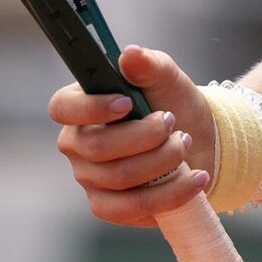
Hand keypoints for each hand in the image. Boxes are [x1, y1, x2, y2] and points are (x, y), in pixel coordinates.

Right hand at [48, 45, 216, 226]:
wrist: (199, 138)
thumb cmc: (172, 102)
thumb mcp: (166, 77)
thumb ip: (148, 64)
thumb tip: (129, 54)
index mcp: (80, 106)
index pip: (62, 108)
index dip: (90, 108)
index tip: (128, 103)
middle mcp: (78, 145)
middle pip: (98, 147)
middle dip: (145, 135)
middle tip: (172, 122)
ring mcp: (90, 179)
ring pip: (120, 177)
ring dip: (164, 159)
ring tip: (185, 142)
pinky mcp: (110, 207)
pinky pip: (134, 207)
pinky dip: (171, 193)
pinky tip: (196, 178)